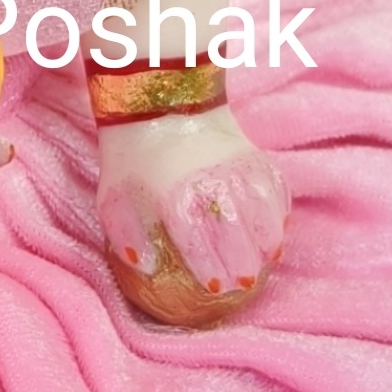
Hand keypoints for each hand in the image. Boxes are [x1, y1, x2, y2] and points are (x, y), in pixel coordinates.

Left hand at [96, 108, 288, 327]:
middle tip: (243, 283)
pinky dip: (278, 211)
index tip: (216, 288)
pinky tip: (273, 229)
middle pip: (238, 232)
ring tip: (264, 259)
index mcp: (174, 194)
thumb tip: (148, 267)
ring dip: (267, 239)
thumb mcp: (114, 198)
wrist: (159, 103)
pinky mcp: (254, 155)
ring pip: (264, 211)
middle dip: (244, 263)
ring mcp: (237, 166)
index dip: (211, 269)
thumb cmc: (134, 159)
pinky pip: (275, 189)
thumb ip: (127, 237)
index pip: (199, 242)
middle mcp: (211, 181)